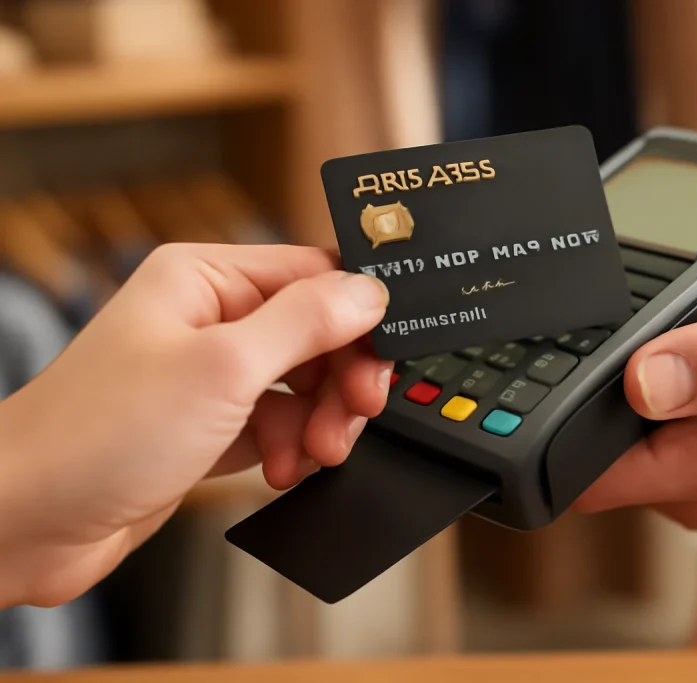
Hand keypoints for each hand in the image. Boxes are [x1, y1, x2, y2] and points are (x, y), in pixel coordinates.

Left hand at [0, 244, 390, 607]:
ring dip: (320, 421)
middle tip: (356, 412)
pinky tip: (281, 471)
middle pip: (316, 335)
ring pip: (303, 385)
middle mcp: (208, 320)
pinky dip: (291, 448)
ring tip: (316, 454)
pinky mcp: (208, 426)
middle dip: (342, 379)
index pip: (313, 276)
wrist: (26, 523)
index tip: (388, 354)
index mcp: (205, 279)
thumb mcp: (223, 368)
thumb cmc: (94, 436)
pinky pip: (278, 425)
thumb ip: (306, 322)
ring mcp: (208, 375)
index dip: (359, 315)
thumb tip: (369, 291)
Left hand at [575, 268, 696, 527]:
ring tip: (674, 342)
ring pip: (614, 442)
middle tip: (639, 338)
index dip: (562, 430)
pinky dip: (648, 392)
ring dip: (621, 393)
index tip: (568, 377)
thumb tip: (644, 382)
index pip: (590, 479)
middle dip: (592, 400)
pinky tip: (682, 358)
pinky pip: (644, 430)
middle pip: (592, 457)